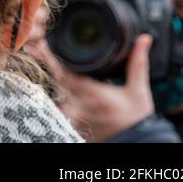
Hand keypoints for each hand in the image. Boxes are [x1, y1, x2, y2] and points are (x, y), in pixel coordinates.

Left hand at [32, 33, 154, 141]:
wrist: (137, 143)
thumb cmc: (137, 119)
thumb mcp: (139, 90)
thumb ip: (138, 63)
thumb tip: (144, 39)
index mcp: (95, 94)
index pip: (65, 73)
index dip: (52, 59)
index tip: (42, 45)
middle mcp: (81, 106)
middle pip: (57, 80)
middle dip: (49, 64)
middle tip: (38, 47)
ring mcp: (75, 117)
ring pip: (57, 93)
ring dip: (55, 79)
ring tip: (47, 63)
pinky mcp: (73, 124)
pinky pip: (61, 106)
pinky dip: (61, 95)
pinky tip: (65, 88)